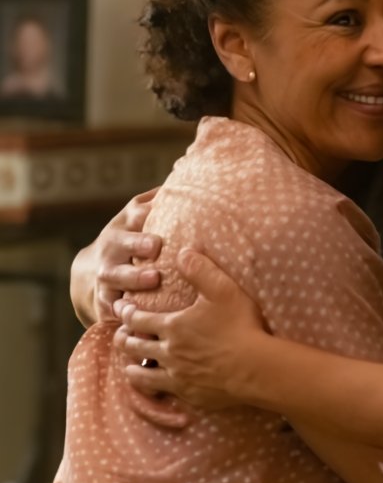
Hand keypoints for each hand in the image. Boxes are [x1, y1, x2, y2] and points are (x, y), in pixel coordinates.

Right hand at [70, 188, 162, 324]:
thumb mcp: (141, 212)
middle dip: (137, 244)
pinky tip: (132, 314)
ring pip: (116, 276)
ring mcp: (107, 272)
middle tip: (155, 246)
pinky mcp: (104, 298)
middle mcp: (114, 246)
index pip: (135, 214)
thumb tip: (189, 168)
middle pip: (123, 244)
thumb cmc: (134, 234)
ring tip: (153, 280)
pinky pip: (109, 306)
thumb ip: (161, 197)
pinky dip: (119, 311)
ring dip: (133, 278)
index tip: (156, 212)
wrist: (93, 267)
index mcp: (128, 224)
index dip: (145, 213)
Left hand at [115, 247, 266, 409]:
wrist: (256, 368)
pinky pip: (162, 394)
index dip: (127, 312)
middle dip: (124, 339)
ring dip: (132, 368)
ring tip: (129, 365)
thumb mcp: (222, 289)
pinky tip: (156, 390)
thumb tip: (183, 251)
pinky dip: (153, 390)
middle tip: (119, 335)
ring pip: (142, 375)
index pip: (139, 319)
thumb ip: (200, 269)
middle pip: (135, 347)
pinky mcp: (189, 395)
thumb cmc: (241, 326)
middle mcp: (168, 353)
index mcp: (173, 326)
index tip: (120, 307)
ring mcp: (177, 377)